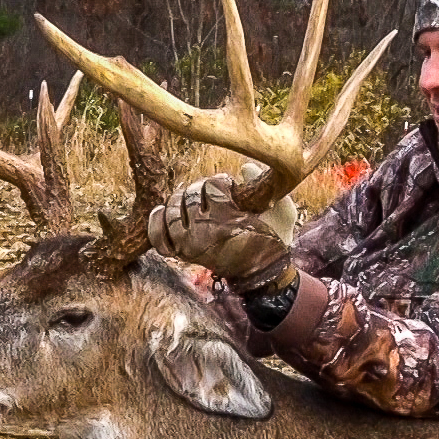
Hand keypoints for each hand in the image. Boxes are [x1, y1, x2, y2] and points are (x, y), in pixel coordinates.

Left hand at [146, 174, 295, 292]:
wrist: (263, 272)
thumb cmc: (273, 237)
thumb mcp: (281, 208)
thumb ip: (263, 183)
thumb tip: (244, 166)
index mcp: (229, 219)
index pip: (211, 186)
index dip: (220, 182)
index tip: (229, 187)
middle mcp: (205, 232)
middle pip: (189, 195)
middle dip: (200, 189)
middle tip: (210, 195)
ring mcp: (190, 244)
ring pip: (172, 209)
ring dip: (180, 200)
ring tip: (192, 202)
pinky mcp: (182, 254)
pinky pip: (157, 235)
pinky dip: (157, 221)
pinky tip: (162, 211)